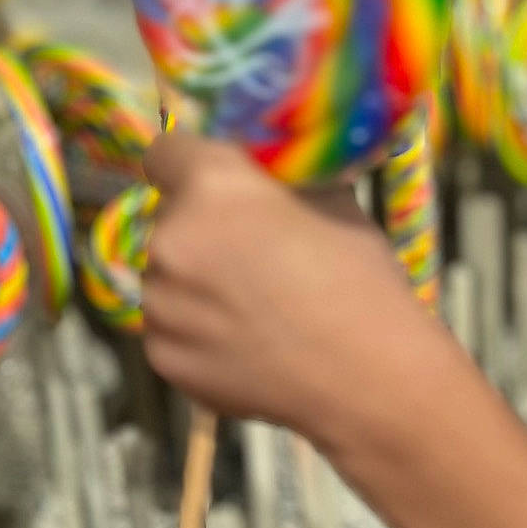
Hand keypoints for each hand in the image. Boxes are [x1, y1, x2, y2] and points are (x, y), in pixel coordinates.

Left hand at [137, 131, 433, 438]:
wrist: (366, 376)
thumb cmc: (357, 277)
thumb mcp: (330, 197)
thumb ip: (277, 175)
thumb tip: (261, 166)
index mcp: (210, 186)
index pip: (166, 151)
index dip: (191, 162)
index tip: (214, 179)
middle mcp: (169, 239)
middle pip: (169, 217)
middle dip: (200, 225)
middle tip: (249, 251)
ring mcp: (160, 303)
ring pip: (166, 274)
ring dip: (195, 279)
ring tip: (253, 304)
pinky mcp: (162, 356)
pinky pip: (170, 326)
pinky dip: (197, 329)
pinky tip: (246, 340)